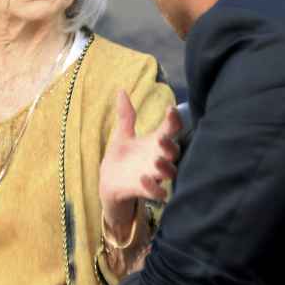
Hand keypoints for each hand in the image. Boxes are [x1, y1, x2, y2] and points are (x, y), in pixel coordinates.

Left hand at [99, 91, 181, 230]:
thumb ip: (126, 116)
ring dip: (165, 167)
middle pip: (174, 152)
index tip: (171, 109)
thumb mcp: (122, 135)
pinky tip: (143, 178)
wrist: (109, 182)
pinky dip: (153, 187)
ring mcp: (154, 176)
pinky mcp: (147, 192)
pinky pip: (158, 193)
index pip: (170, 129)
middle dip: (170, 146)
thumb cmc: (121, 157)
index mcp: (154, 142)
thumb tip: (121, 91)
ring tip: (157, 160)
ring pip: (170, 173)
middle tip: (162, 139)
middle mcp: (158, 158)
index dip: (173, 119)